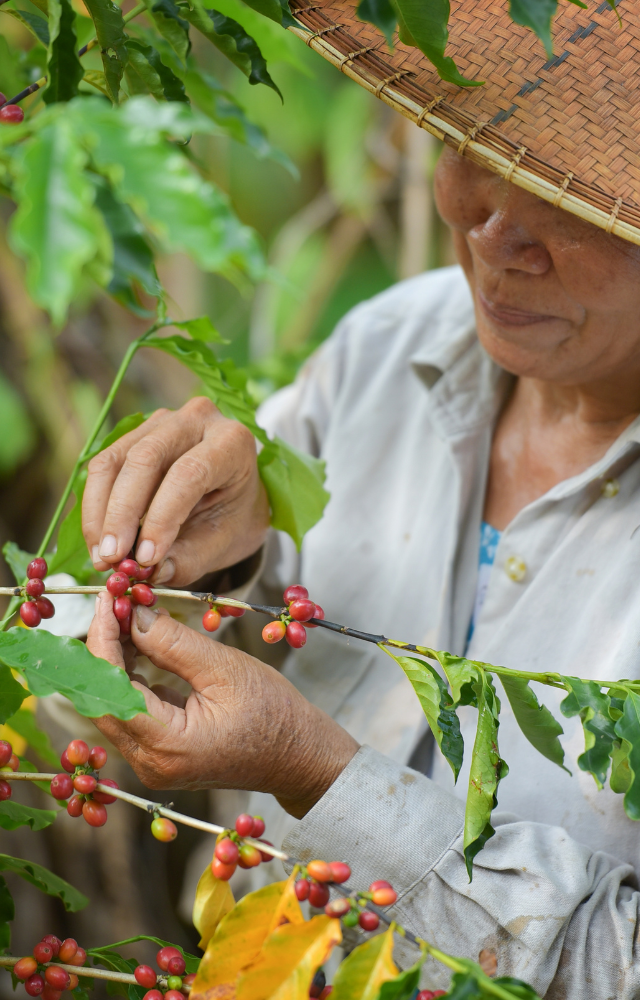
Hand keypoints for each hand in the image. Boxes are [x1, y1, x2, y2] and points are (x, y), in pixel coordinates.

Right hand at [82, 398, 269, 585]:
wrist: (236, 490)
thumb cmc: (235, 514)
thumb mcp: (227, 540)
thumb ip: (193, 558)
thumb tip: (152, 574)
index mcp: (232, 442)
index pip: (189, 473)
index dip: (162, 516)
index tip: (145, 558)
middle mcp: (197, 419)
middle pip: (144, 458)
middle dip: (122, 514)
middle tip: (112, 558)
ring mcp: (161, 421)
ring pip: (114, 460)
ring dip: (100, 512)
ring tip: (102, 555)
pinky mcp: (135, 433)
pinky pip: (103, 466)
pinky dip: (96, 506)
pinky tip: (99, 538)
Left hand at [86, 593, 358, 817]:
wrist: (300, 756)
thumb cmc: (274, 713)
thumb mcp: (225, 668)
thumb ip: (173, 642)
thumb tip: (134, 614)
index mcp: (166, 745)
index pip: (111, 687)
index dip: (103, 638)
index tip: (109, 598)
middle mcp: (149, 762)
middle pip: (102, 698)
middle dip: (104, 645)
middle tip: (116, 602)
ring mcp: (151, 762)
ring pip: (111, 704)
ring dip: (113, 658)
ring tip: (127, 615)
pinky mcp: (159, 755)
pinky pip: (129, 712)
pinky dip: (127, 675)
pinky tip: (136, 644)